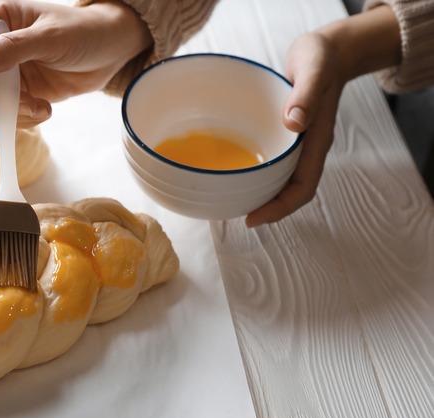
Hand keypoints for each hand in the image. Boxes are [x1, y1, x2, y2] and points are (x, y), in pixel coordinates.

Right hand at [0, 0, 151, 127]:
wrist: (109, 50)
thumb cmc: (82, 32)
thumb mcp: (50, 37)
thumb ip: (14, 48)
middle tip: (21, 107)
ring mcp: (7, 69)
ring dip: (13, 111)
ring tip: (41, 108)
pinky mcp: (19, 90)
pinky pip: (8, 111)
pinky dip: (23, 118)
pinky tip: (45, 109)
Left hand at [245, 32, 345, 227]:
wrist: (329, 50)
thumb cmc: (321, 58)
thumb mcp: (313, 70)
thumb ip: (306, 94)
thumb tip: (293, 123)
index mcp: (316, 141)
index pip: (302, 187)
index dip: (280, 207)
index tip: (253, 218)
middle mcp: (307, 147)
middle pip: (291, 190)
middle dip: (268, 209)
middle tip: (238, 217)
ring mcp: (297, 143)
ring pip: (282, 179)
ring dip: (262, 194)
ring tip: (235, 201)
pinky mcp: (286, 133)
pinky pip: (273, 161)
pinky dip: (258, 172)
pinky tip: (239, 171)